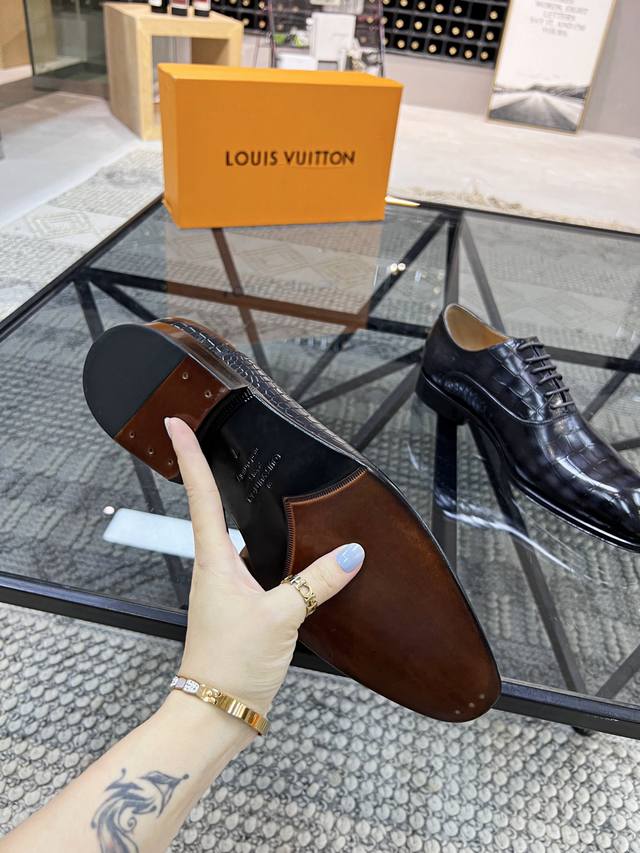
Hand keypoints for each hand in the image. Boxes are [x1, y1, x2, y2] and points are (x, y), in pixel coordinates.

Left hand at [164, 417, 364, 718]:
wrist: (215, 715)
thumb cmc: (233, 664)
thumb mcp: (280, 617)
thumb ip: (316, 582)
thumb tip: (352, 553)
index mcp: (215, 560)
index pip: (200, 495)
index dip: (188, 456)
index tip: (174, 422)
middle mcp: (216, 569)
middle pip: (215, 509)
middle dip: (216, 474)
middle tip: (223, 440)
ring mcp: (226, 589)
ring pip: (241, 541)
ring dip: (252, 518)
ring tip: (272, 492)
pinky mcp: (241, 608)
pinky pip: (259, 569)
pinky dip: (275, 556)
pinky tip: (299, 557)